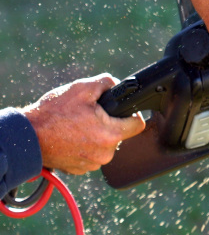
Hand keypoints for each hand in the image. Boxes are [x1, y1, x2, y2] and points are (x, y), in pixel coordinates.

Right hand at [22, 74, 145, 174]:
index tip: (121, 110)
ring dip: (96, 135)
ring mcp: (92, 164)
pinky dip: (85, 146)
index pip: (137, 124)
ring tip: (77, 126)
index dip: (131, 113)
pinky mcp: (80, 169)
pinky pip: (91, 154)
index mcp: (110, 135)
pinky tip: (71, 137)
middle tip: (90, 116)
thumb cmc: (53, 113)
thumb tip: (118, 85)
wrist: (27, 137)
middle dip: (109, 123)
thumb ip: (107, 83)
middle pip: (119, 134)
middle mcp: (105, 154)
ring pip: (105, 145)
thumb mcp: (82, 88)